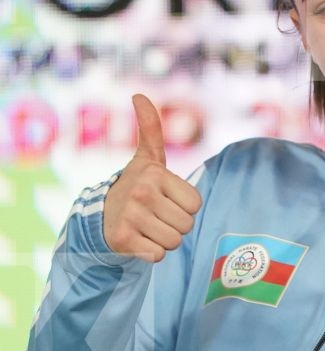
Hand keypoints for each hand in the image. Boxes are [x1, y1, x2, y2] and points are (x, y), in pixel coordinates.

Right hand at [103, 94, 202, 261]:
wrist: (103, 215)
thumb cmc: (137, 186)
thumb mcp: (147, 158)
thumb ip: (151, 129)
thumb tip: (138, 94)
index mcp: (155, 173)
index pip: (195, 204)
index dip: (184, 207)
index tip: (166, 199)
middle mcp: (142, 192)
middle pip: (186, 226)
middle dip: (175, 225)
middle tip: (156, 216)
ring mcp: (131, 216)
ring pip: (174, 242)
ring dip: (164, 239)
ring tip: (147, 227)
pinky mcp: (123, 239)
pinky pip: (157, 256)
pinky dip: (151, 253)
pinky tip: (139, 240)